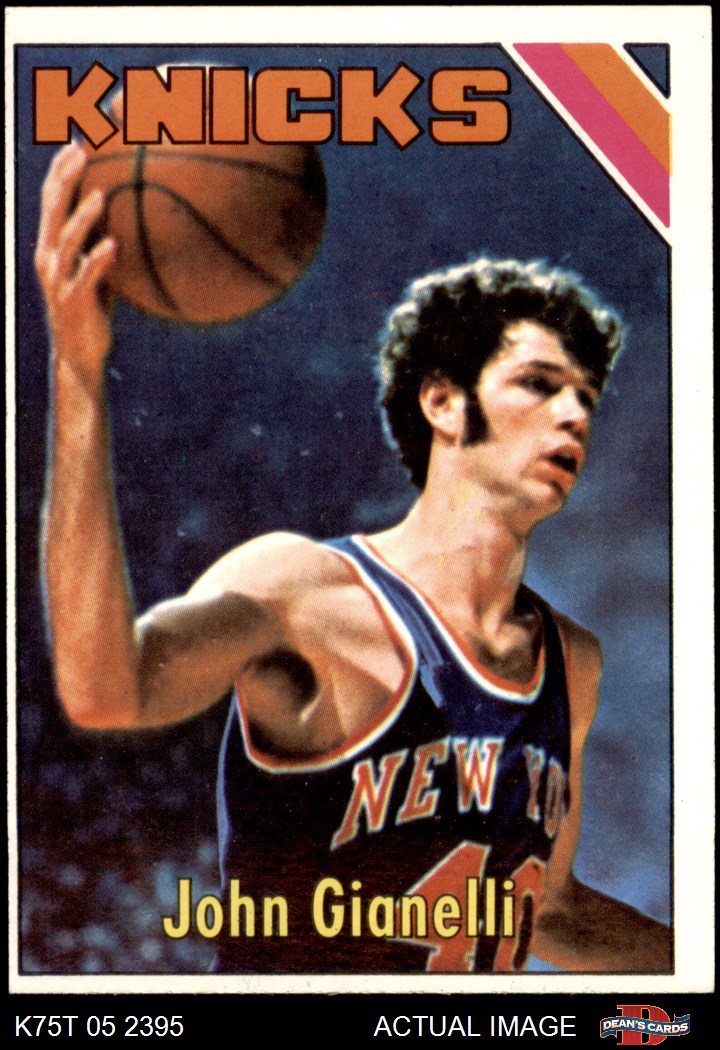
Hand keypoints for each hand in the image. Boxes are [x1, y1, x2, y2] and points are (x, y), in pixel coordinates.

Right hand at [35, 143, 116, 386]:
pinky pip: (86, 276)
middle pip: (53, 208)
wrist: (80, 352)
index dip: (61, 167)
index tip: (78, 138)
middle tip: (83, 151)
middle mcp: (49, 256)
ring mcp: (58, 279)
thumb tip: (140, 215)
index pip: (52, 197)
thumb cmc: (93, 307)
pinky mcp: (73, 301)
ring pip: (67, 241)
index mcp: (52, 243)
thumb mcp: (98, 269)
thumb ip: (106, 240)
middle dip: (66, 178)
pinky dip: (98, 260)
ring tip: (101, 195)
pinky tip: (114, 245)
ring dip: (83, 216)